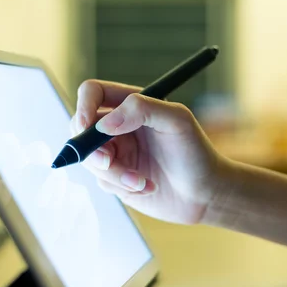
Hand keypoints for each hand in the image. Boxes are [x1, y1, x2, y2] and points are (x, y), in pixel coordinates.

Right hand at [70, 80, 230, 224]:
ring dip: (114, 173)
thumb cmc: (196, 152)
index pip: (93, 93)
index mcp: (131, 104)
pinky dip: (123, 186)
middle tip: (108, 162)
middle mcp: (119, 126)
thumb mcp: (177, 121)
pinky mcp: (116, 178)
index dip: (83, 105)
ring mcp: (116, 152)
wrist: (206, 193)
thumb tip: (103, 123)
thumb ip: (142, 109)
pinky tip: (148, 187)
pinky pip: (102, 181)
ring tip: (143, 181)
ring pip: (90, 159)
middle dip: (89, 148)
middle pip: (80, 128)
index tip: (86, 125)